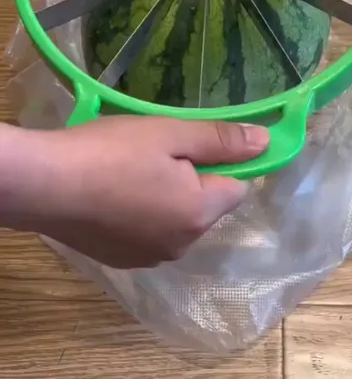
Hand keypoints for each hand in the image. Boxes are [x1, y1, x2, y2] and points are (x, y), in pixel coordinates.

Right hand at [0, 117, 268, 268]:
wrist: (44, 185)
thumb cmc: (111, 151)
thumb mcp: (170, 133)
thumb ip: (221, 140)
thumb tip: (266, 143)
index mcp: (200, 212)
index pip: (238, 186)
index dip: (222, 160)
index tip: (193, 141)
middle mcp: (182, 244)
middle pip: (205, 204)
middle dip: (190, 177)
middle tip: (154, 149)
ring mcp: (149, 257)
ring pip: (175, 218)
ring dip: (164, 196)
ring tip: (128, 168)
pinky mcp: (121, 260)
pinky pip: (147, 231)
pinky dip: (139, 213)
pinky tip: (112, 192)